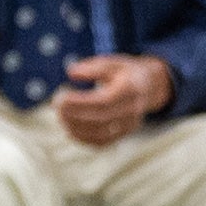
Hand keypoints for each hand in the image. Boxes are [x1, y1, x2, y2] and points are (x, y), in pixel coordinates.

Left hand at [55, 53, 171, 147]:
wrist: (149, 87)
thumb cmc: (125, 72)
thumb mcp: (111, 62)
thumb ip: (92, 67)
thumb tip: (71, 73)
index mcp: (130, 89)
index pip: (104, 102)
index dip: (80, 103)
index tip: (61, 97)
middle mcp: (132, 110)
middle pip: (101, 119)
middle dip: (75, 115)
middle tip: (56, 105)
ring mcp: (130, 125)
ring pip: (101, 134)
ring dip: (76, 128)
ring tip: (60, 117)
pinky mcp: (124, 134)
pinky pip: (103, 142)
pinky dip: (84, 139)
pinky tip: (69, 130)